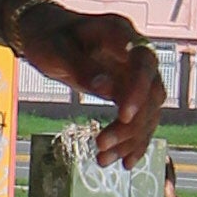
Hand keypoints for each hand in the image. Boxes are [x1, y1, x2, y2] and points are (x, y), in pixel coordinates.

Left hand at [38, 8, 164, 168]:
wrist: (45, 34)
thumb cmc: (48, 38)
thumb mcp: (56, 51)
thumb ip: (82, 68)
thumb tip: (106, 89)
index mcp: (120, 34)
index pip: (144, 62)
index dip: (139, 89)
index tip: (124, 116)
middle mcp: (135, 53)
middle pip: (151, 92)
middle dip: (132, 124)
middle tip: (100, 145)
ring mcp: (134, 74)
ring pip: (148, 111)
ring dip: (131, 138)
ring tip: (103, 160)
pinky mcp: (128, 91)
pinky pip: (140, 118)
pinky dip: (133, 141)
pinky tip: (124, 163)